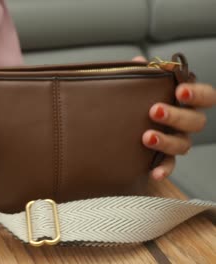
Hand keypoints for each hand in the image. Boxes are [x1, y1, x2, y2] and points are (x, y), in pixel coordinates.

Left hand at [133, 56, 215, 179]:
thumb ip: (141, 73)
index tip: (181, 91)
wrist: (121, 127)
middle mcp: (186, 122)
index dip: (198, 94)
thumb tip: (138, 62)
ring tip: (147, 137)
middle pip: (195, 121)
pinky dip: (163, 169)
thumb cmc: (138, 100)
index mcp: (186, 101)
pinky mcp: (164, 158)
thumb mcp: (139, 85)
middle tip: (154, 110)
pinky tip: (154, 173)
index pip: (206, 96)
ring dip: (167, 141)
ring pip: (184, 144)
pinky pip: (169, 165)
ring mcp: (178, 140)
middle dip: (176, 116)